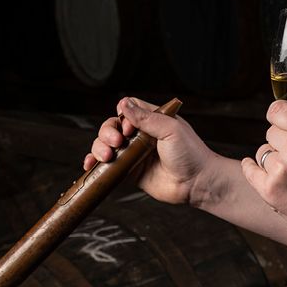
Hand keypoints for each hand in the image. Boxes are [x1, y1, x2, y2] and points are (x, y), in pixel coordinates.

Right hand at [83, 97, 217, 205]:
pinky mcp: (129, 171)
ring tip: (106, 156)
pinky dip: (94, 163)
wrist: (197, 183)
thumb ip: (146, 118)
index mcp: (154, 120)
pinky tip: (90, 165)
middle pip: (112, 126)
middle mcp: (142, 135)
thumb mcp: (171, 130)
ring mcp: (134, 153)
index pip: (129, 109)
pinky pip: (107, 165)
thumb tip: (123, 103)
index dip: (123, 116)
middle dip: (107, 133)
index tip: (129, 129)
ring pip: (105, 144)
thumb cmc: (190, 154)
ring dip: (98, 147)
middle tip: (117, 143)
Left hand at [245, 100, 286, 234]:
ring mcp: (281, 169)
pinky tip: (256, 168)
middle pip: (270, 132)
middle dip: (280, 143)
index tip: (281, 126)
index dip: (279, 119)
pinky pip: (250, 170)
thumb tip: (278, 122)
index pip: (277, 109)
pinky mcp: (269, 189)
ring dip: (272, 160)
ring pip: (262, 152)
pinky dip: (252, 169)